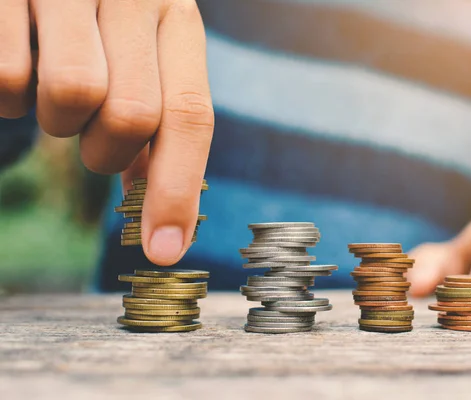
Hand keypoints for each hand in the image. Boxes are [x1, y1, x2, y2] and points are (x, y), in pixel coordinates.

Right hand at [0, 0, 213, 265]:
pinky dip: (8, 96)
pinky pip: (7, 75)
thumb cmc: (100, 27)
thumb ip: (157, 128)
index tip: (164, 251)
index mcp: (177, 19)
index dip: (179, 191)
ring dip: (58, 121)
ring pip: (73, 92)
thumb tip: (170, 219)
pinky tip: (17, 66)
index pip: (192, 115)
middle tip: (88, 134)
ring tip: (54, 95)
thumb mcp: (143, 61)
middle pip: (133, 115)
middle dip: (106, 150)